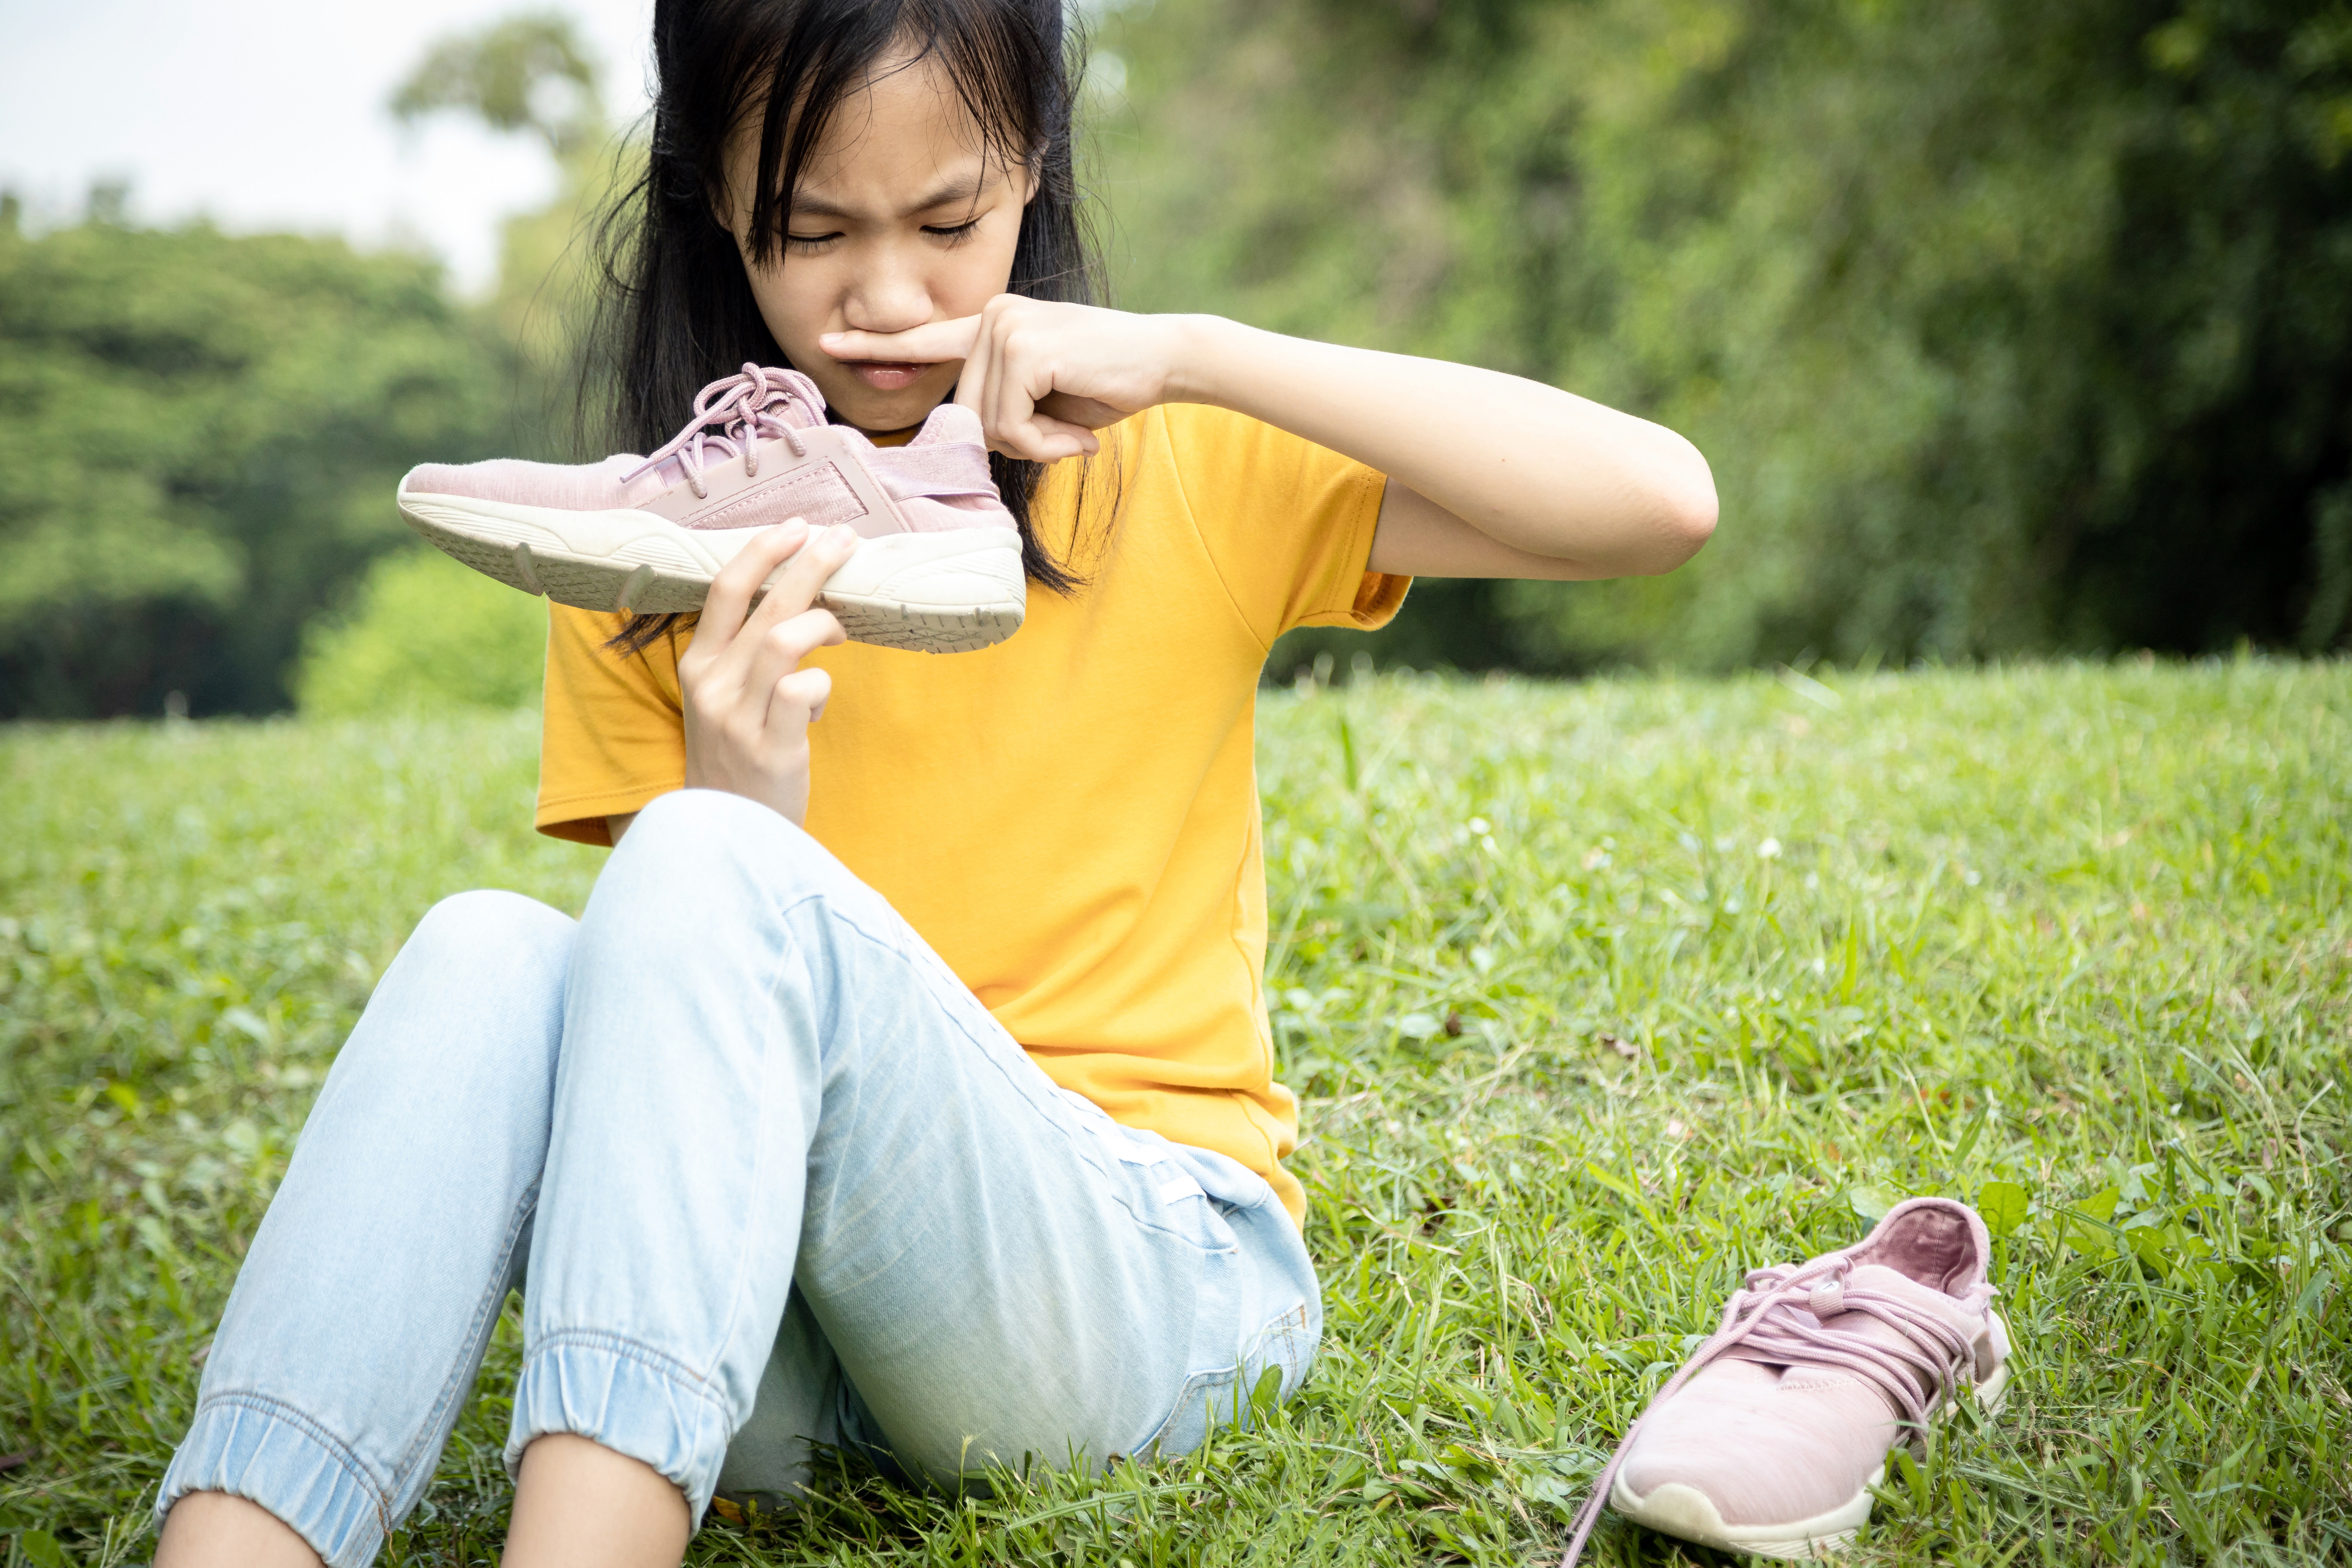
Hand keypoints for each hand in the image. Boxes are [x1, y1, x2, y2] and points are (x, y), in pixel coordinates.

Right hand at [676, 519, 858, 826]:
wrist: (725, 828)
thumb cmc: (736, 754)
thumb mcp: (723, 696)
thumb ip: (746, 651)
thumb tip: (797, 596)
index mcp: (697, 663)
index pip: (726, 589)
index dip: (763, 550)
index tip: (797, 526)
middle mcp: (711, 684)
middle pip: (767, 604)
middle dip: (812, 564)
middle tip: (845, 540)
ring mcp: (737, 717)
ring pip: (787, 640)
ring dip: (824, 624)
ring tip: (840, 633)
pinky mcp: (769, 748)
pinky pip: (804, 691)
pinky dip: (822, 688)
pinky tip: (816, 708)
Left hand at [819, 298, 1192, 461]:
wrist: (1165, 359)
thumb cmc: (1107, 382)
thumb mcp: (1043, 396)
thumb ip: (1001, 406)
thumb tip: (974, 440)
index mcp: (990, 324)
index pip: (925, 339)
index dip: (874, 344)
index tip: (826, 341)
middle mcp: (990, 317)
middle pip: (966, 413)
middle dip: (1014, 441)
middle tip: (1062, 436)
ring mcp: (1004, 327)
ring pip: (987, 425)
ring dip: (1033, 446)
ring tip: (1073, 431)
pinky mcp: (1023, 348)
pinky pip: (1011, 425)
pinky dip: (1045, 443)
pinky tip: (1079, 432)